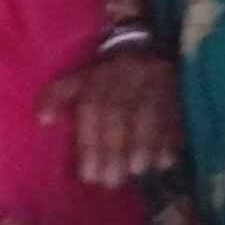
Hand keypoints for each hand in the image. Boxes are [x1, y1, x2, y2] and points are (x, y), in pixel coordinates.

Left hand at [42, 46, 182, 189]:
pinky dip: (171, 139)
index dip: (89, 141)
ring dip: (143, 145)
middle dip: (114, 149)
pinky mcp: (181, 88)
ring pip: (149, 112)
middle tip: (111, 181)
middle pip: (119, 112)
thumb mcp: (80, 79)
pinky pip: (177, 114)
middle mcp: (128, 73)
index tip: (89, 175)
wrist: (146, 44)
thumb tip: (43, 119)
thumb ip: (59, 96)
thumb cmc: (106, 74)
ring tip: (137, 172)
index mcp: (100, 72)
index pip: (92, 106)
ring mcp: (158, 78)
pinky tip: (164, 162)